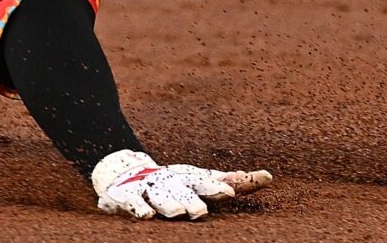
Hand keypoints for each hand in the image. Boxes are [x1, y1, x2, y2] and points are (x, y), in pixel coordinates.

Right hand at [90, 149, 271, 219]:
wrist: (120, 171)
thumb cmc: (169, 181)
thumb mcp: (197, 180)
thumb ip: (229, 180)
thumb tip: (266, 177)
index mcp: (188, 179)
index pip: (207, 181)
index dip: (219, 185)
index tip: (232, 191)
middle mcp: (169, 182)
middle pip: (184, 190)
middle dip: (194, 198)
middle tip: (205, 208)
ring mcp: (147, 189)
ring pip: (160, 197)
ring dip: (169, 203)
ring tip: (178, 212)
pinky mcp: (125, 197)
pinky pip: (133, 204)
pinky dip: (139, 208)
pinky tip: (147, 216)